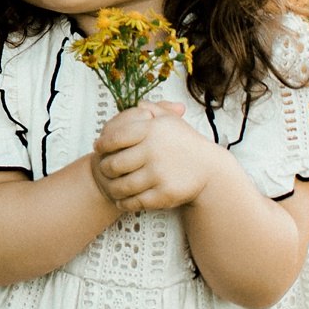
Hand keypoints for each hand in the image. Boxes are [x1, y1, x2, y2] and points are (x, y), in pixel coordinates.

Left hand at [89, 102, 217, 213]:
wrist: (210, 169)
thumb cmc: (186, 143)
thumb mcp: (171, 121)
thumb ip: (152, 109)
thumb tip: (136, 105)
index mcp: (152, 130)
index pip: (115, 138)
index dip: (103, 144)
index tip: (98, 147)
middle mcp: (153, 151)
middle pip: (114, 164)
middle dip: (104, 168)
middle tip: (103, 169)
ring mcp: (159, 173)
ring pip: (122, 185)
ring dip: (112, 188)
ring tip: (111, 186)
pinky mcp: (165, 193)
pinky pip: (136, 201)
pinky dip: (125, 203)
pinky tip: (122, 200)